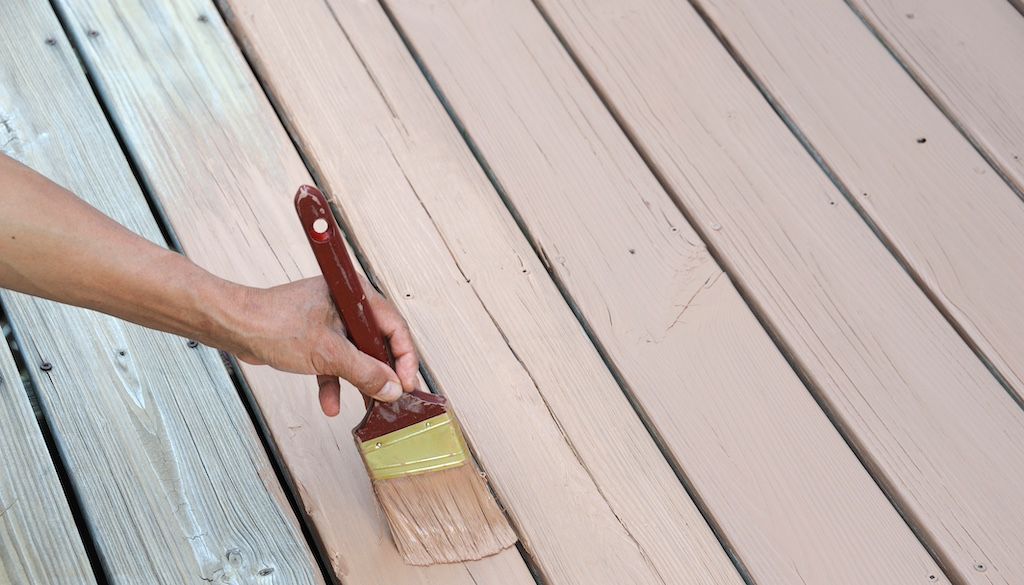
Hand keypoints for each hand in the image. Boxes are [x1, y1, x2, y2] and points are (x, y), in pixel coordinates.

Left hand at [235, 275, 419, 415]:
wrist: (234, 326)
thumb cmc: (274, 324)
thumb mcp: (328, 353)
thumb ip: (364, 372)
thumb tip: (391, 388)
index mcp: (356, 297)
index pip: (394, 328)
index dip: (405, 358)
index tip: (406, 384)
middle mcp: (347, 307)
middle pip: (378, 344)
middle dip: (382, 374)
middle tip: (390, 398)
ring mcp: (331, 323)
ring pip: (357, 356)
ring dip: (359, 383)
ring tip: (367, 407)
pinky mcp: (316, 338)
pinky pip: (335, 362)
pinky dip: (334, 382)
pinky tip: (329, 404)